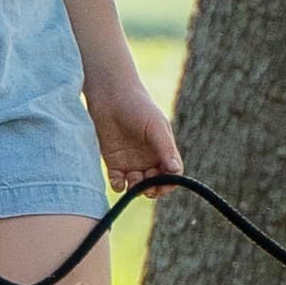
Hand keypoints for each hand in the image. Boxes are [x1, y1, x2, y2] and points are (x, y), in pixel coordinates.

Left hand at [91, 72, 181, 189]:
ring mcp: (130, 162)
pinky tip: (119, 180)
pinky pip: (118, 181)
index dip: (169, 183)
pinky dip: (119, 185)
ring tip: (134, 179)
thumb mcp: (156, 127)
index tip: (163, 186)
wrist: (110, 96)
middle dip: (152, 188)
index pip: (171, 173)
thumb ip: (165, 148)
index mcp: (163, 150)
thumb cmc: (138, 107)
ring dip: (136, 188)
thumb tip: (175, 171)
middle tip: (147, 186)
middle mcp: (148, 159)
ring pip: (137, 185)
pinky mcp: (113, 162)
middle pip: (155, 183)